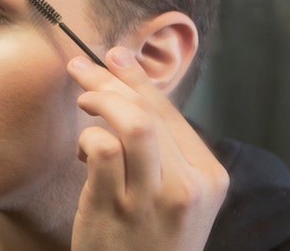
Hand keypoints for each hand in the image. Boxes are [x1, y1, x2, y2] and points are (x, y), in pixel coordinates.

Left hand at [67, 47, 229, 250]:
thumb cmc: (149, 237)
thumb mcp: (175, 196)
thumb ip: (164, 150)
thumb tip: (128, 84)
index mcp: (210, 177)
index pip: (171, 112)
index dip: (137, 78)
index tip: (112, 56)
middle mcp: (188, 187)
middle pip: (149, 112)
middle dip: (109, 80)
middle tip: (79, 68)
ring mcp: (153, 199)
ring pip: (132, 123)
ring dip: (100, 100)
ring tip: (82, 101)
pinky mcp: (117, 208)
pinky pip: (102, 149)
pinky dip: (88, 137)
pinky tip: (82, 149)